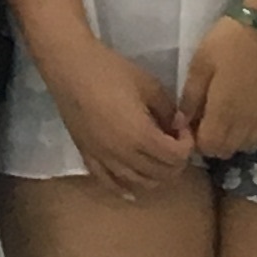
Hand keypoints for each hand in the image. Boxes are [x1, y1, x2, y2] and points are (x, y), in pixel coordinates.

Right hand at [38, 35, 190, 198]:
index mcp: (141, 136)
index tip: (182, 128)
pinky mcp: (87, 155)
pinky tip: (131, 190)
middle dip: (176, 161)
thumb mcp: (149, 85)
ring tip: (157, 158)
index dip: (187, 144)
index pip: (176, 157)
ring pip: (139, 183)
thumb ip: (169, 110)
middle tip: (173, 142)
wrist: (69, 65)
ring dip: (155, 176)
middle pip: (162, 174)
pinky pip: (108, 182)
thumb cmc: (110, 70)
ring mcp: (103, 158)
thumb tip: (178, 126)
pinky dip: (123, 189)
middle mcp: (123, 154)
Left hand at [179, 15, 256, 160]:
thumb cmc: (228, 43)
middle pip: (228, 150)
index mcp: (224, 113)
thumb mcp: (200, 65)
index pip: (209, 147)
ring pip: (247, 145)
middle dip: (214, 141)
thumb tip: (180, 123)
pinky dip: (256, 133)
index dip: (197, 140)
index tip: (193, 124)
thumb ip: (190, 98)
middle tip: (208, 118)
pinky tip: (249, 115)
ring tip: (228, 115)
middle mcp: (248, 124)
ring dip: (234, 138)